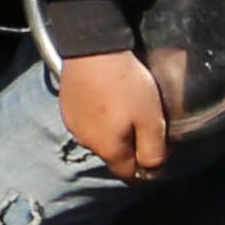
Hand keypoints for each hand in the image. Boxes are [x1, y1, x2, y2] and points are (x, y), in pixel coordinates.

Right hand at [56, 49, 170, 182]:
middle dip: (130, 147)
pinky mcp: (66, 108)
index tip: (157, 151)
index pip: (129, 175)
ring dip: (112, 130)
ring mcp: (73, 125)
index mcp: (109, 149)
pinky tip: (106, 98)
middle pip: (114, 156)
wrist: (93, 50)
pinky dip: (98, 116)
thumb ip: (154, 151)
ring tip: (124, 107)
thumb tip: (152, 171)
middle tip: (144, 123)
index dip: (146, 168)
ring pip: (99, 138)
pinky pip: (87, 122)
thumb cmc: (125, 84)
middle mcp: (87, 143)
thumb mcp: (151, 120)